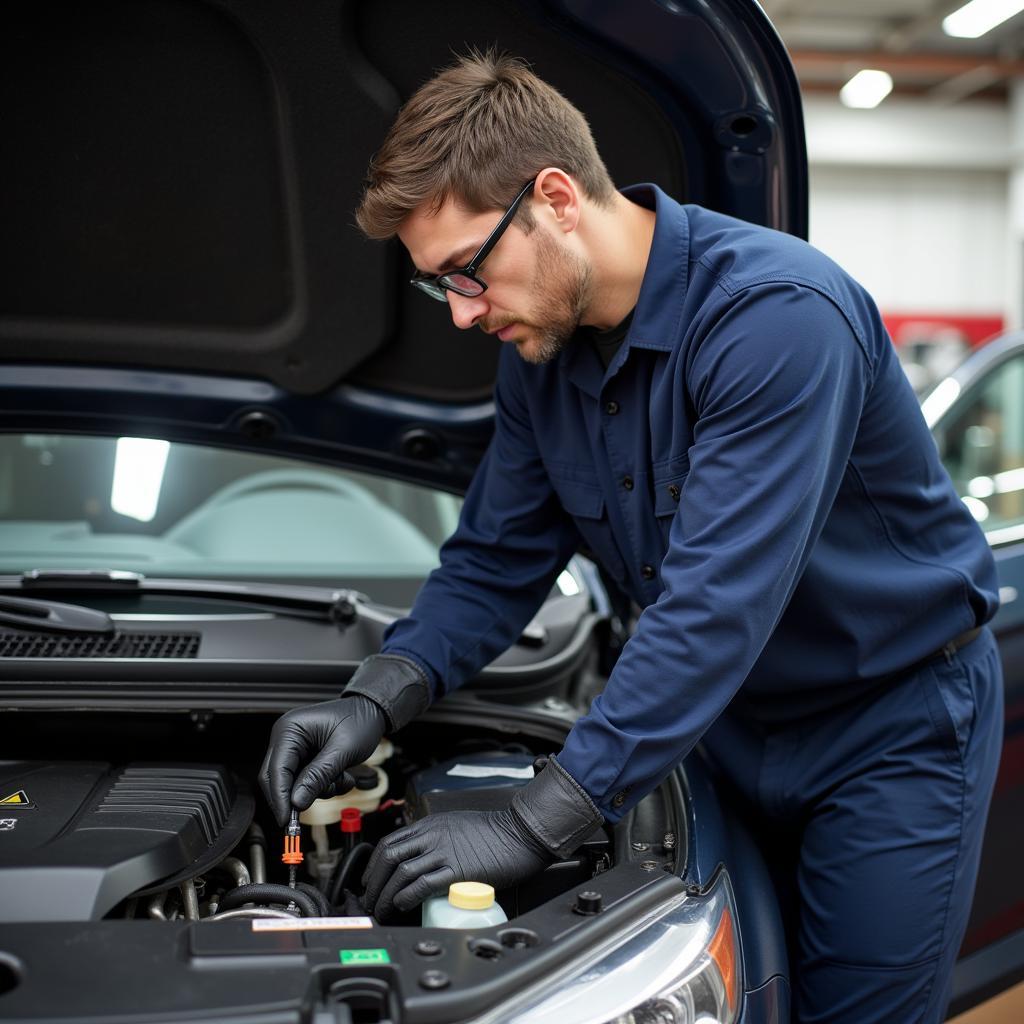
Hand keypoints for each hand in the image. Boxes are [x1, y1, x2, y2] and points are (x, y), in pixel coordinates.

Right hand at [259, 653, 431, 826]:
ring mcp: (295, 748)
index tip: (286, 819)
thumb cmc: (359, 720)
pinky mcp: (304, 757)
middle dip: (297, 796)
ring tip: (341, 778)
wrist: (372, 711)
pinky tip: (340, 776)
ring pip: (293, 784)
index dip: (280, 797)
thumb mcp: (343, 750)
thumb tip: (297, 802)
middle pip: (277, 779)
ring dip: (318, 789)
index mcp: (290, 729)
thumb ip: (318, 776)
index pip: (276, 770)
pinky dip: (323, 785)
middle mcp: (287, 737)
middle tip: (307, 814)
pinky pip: (305, 781)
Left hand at [361, 755, 604, 919]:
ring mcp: (445, 851)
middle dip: (374, 884)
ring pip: (401, 872)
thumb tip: (419, 861)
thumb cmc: (495, 833)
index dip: (374, 866)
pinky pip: (423, 883)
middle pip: (389, 858)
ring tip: (383, 911)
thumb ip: (437, 839)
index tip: (371, 883)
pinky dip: (407, 896)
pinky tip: (403, 905)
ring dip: (386, 896)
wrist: (522, 834)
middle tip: (371, 902)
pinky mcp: (458, 869)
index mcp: (431, 825)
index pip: (390, 843)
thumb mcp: (457, 826)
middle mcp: (433, 835)